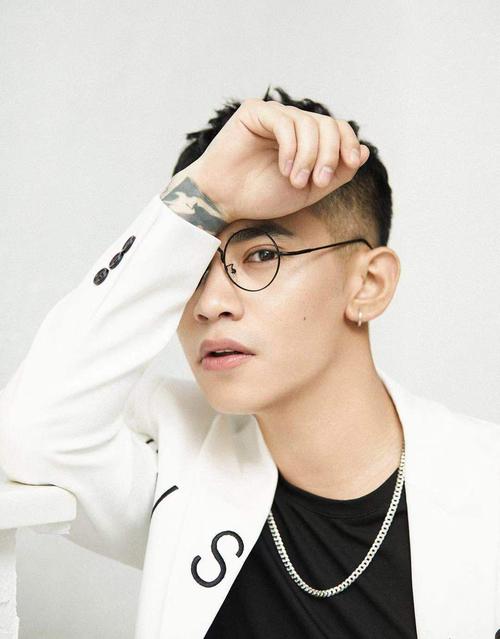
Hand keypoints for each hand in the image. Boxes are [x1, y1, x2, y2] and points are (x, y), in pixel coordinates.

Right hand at [186, 98, 369, 222]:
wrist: (226, 201)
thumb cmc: (263, 195)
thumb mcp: (310, 190)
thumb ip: (338, 173)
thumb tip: (365, 152)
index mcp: (308, 139)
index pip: (339, 129)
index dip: (349, 144)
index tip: (350, 164)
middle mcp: (293, 123)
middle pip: (328, 125)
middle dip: (328, 154)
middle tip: (317, 182)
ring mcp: (275, 116)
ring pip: (309, 123)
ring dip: (308, 156)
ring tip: (296, 181)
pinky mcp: (255, 112)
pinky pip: (284, 121)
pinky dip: (291, 147)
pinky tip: (284, 168)